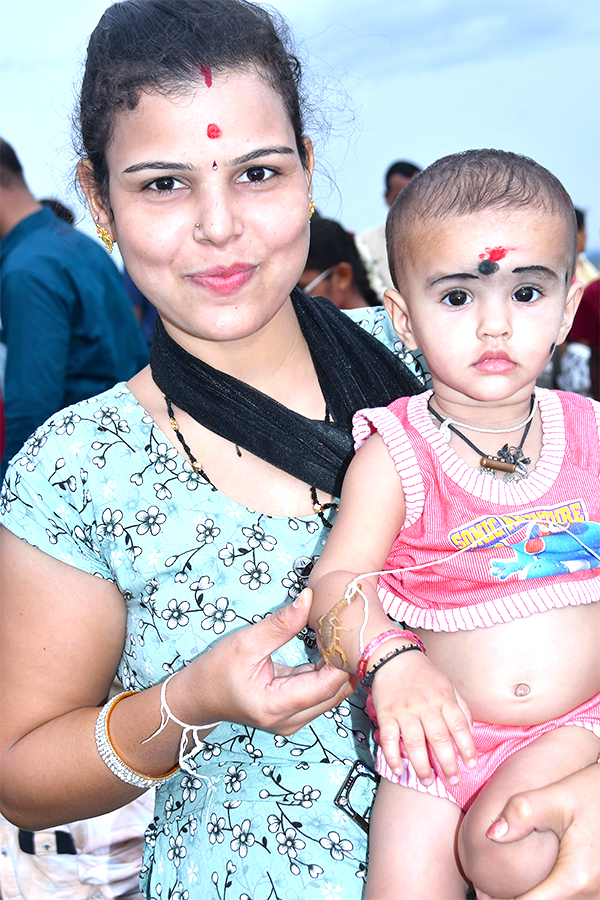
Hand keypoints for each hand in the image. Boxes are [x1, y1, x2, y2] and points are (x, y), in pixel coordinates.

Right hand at [175, 588, 355, 735]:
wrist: (198, 696)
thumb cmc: (216, 670)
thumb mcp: (246, 642)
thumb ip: (281, 624)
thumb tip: (309, 598)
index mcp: (276, 706)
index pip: (326, 686)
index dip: (340, 659)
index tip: (342, 630)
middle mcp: (290, 721)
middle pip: (335, 693)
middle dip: (343, 663)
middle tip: (344, 630)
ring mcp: (293, 721)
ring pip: (332, 695)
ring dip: (337, 667)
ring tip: (336, 636)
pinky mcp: (294, 714)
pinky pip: (320, 693)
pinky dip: (326, 672)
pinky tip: (326, 649)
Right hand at [371, 650, 475, 784]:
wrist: (394, 656)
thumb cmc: (425, 675)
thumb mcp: (448, 685)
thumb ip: (461, 708)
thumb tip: (470, 734)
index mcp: (443, 698)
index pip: (459, 726)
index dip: (467, 747)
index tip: (471, 766)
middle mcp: (425, 705)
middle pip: (439, 739)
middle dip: (448, 764)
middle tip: (453, 781)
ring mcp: (404, 710)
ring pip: (414, 743)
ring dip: (422, 766)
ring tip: (428, 782)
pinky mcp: (386, 714)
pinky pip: (389, 739)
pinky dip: (393, 756)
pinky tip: (399, 770)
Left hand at [476, 764, 599, 899]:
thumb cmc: (594, 793)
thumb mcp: (559, 796)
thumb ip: (523, 812)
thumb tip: (491, 834)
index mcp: (576, 879)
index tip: (481, 892)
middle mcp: (592, 895)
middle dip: (513, 899)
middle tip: (485, 890)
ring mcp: (598, 895)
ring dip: (533, 896)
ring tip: (503, 888)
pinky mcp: (598, 890)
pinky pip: (569, 898)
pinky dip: (548, 892)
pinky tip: (532, 882)